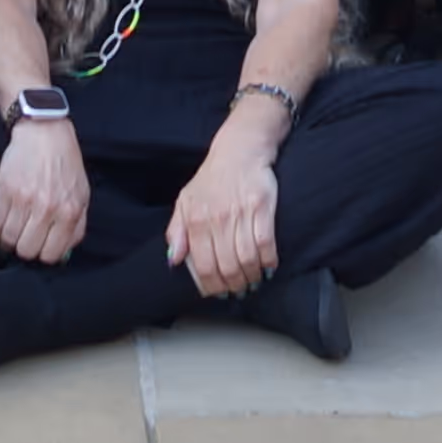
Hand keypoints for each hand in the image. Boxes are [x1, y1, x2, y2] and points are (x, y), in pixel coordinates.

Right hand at [0, 117, 89, 264]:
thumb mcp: (82, 193)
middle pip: (27, 250)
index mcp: (69, 211)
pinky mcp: (5, 191)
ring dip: (7, 242)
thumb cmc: (65, 162)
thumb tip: (64, 253)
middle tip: (24, 241)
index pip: (52, 254)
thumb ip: (77, 225)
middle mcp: (47, 208)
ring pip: (9, 240)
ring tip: (11, 236)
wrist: (44, 131)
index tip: (39, 249)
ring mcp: (24, 200)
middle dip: (25, 250)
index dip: (44, 256)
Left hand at [167, 135, 281, 296]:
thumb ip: (177, 231)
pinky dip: (268, 260)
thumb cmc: (212, 178)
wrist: (239, 150)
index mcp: (196, 220)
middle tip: (238, 290)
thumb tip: (173, 259)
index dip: (212, 285)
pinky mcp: (262, 206)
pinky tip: (268, 267)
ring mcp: (241, 213)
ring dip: (251, 276)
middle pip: (227, 266)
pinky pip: (266, 242)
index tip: (218, 293)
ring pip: (247, 258)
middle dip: (234, 285)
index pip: (203, 265)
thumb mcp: (185, 201)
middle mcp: (217, 219)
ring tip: (253, 281)